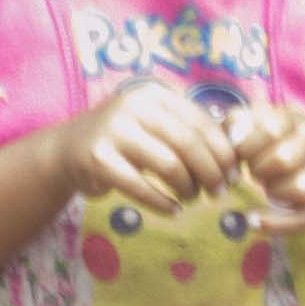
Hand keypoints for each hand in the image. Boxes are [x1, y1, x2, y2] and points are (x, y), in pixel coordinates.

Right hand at [63, 82, 237, 211]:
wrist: (67, 150)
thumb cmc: (124, 140)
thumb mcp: (155, 125)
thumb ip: (189, 130)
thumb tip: (237, 146)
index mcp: (154, 95)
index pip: (201, 123)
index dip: (223, 152)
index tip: (233, 175)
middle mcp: (133, 106)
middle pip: (188, 144)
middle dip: (210, 172)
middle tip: (218, 192)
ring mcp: (113, 132)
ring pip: (169, 165)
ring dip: (188, 188)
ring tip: (191, 199)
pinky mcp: (98, 159)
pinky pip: (141, 187)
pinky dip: (163, 203)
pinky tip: (172, 210)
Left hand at [224, 104, 304, 236]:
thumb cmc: (290, 147)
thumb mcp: (270, 126)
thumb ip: (243, 122)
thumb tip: (230, 127)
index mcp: (298, 123)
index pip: (270, 129)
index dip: (247, 144)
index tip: (239, 152)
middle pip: (283, 159)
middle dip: (259, 170)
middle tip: (255, 172)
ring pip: (299, 189)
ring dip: (274, 192)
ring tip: (268, 190)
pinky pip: (304, 218)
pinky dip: (276, 224)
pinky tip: (254, 222)